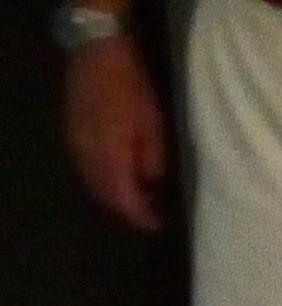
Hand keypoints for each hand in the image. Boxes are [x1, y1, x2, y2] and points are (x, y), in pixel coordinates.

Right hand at [63, 28, 169, 230]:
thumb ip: (153, 159)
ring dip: (114, 195)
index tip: (158, 222)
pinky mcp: (71, 136)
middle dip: (128, 209)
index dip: (142, 217)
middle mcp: (90, 158)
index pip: (126, 201)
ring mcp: (77, 147)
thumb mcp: (154, 124)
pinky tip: (117, 174)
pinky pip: (86, 169)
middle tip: (148, 210)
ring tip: (135, 195)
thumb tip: (151, 183)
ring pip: (94, 185)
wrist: (98, 55)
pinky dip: (102, 179)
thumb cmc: (132, 87)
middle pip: (108, 197)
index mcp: (113, 158)